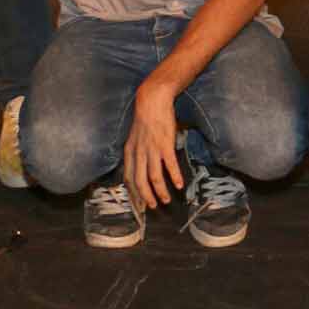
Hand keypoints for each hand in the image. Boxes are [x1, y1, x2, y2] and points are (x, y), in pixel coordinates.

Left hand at [123, 82, 185, 209]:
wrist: (152, 100)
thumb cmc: (145, 117)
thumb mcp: (135, 136)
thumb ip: (136, 151)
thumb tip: (139, 164)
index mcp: (129, 152)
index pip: (128, 178)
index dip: (133, 193)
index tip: (138, 205)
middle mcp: (138, 153)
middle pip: (140, 182)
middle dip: (146, 197)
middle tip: (153, 207)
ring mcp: (152, 149)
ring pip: (153, 177)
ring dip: (160, 191)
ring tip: (166, 200)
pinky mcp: (165, 144)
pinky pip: (169, 165)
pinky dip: (174, 176)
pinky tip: (179, 184)